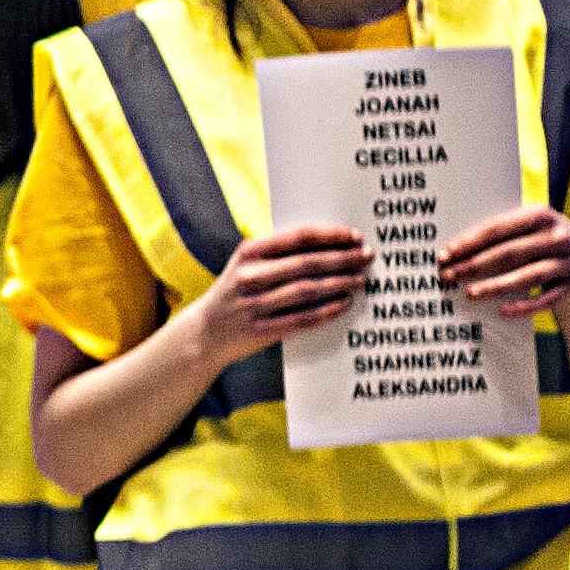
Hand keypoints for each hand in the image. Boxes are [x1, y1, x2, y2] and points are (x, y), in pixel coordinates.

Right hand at [180, 224, 368, 356]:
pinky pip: (302, 319)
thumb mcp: (245, 264)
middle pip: (307, 263)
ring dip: (339, 283)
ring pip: (307, 290)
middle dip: (343, 258)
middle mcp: (250, 276)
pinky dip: (326, 311)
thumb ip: (277, 251)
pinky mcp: (261, 330)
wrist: (203, 333)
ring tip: (361, 279)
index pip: (298, 238)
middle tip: (366, 256)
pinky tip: (344, 304)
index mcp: (249, 253)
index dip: (330, 236)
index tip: (354, 236)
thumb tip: (327, 243)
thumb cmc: (234, 293)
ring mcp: (254, 305)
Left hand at [438, 205, 569, 321]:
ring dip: (496, 286)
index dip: (469, 242)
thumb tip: (453, 251)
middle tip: (447, 277)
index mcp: (542, 215)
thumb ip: (500, 236)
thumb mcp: (527, 234)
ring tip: (470, 294)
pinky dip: (524, 306)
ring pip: (528, 276)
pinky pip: (546, 300)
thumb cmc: (538, 248)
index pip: (499, 228)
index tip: (444, 255)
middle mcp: (560, 236)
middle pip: (510, 252)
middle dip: (474, 265)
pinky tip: (502, 311)